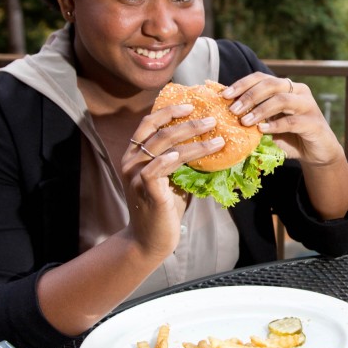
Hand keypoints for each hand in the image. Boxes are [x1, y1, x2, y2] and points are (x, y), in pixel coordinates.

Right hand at [120, 103, 224, 255]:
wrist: (150, 241)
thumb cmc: (164, 209)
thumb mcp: (174, 179)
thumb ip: (183, 162)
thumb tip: (211, 142)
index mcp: (135, 156)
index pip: (148, 124)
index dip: (168, 111)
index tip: (190, 105)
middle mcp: (131, 162)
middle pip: (159, 131)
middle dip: (187, 122)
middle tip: (211, 119)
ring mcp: (136, 176)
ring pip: (164, 147)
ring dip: (193, 139)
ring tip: (216, 136)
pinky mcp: (145, 190)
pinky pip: (158, 168)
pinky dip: (175, 158)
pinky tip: (196, 153)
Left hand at [220, 73, 344, 168]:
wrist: (316, 153)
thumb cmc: (289, 136)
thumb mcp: (269, 122)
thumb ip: (254, 114)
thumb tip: (226, 110)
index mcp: (286, 87)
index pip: (261, 77)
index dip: (242, 84)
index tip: (225, 95)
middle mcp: (298, 91)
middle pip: (271, 84)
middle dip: (249, 96)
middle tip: (233, 109)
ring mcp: (308, 105)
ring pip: (281, 100)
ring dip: (260, 110)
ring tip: (245, 121)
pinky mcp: (314, 123)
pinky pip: (292, 121)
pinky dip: (275, 125)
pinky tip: (262, 130)